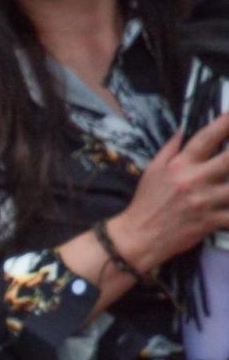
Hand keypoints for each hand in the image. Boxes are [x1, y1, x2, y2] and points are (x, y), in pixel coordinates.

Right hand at [107, 110, 228, 270]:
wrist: (140, 236)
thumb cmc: (146, 202)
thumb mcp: (152, 170)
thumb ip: (170, 149)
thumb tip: (183, 130)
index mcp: (180, 165)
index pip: (206, 138)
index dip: (226, 124)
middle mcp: (194, 180)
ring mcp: (205, 201)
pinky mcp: (212, 221)